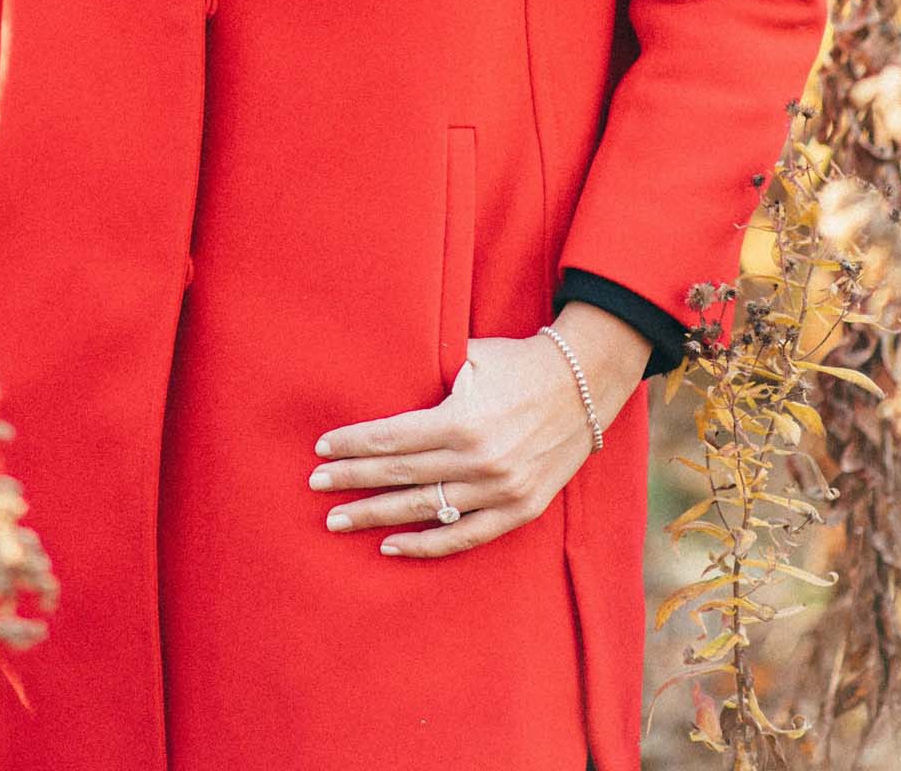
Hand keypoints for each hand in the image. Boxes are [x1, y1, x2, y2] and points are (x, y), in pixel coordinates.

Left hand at [306, 315, 643, 557]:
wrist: (585, 384)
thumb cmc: (518, 362)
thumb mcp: (470, 356)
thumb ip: (427, 373)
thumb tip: (376, 378)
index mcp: (462, 420)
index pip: (391, 439)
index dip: (352, 446)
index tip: (320, 451)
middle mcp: (479, 461)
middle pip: (400, 476)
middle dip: (352, 482)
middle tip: (315, 487)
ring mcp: (500, 490)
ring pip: (425, 510)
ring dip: (378, 516)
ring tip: (338, 520)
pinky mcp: (520, 510)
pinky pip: (464, 537)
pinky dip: (426, 545)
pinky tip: (391, 545)